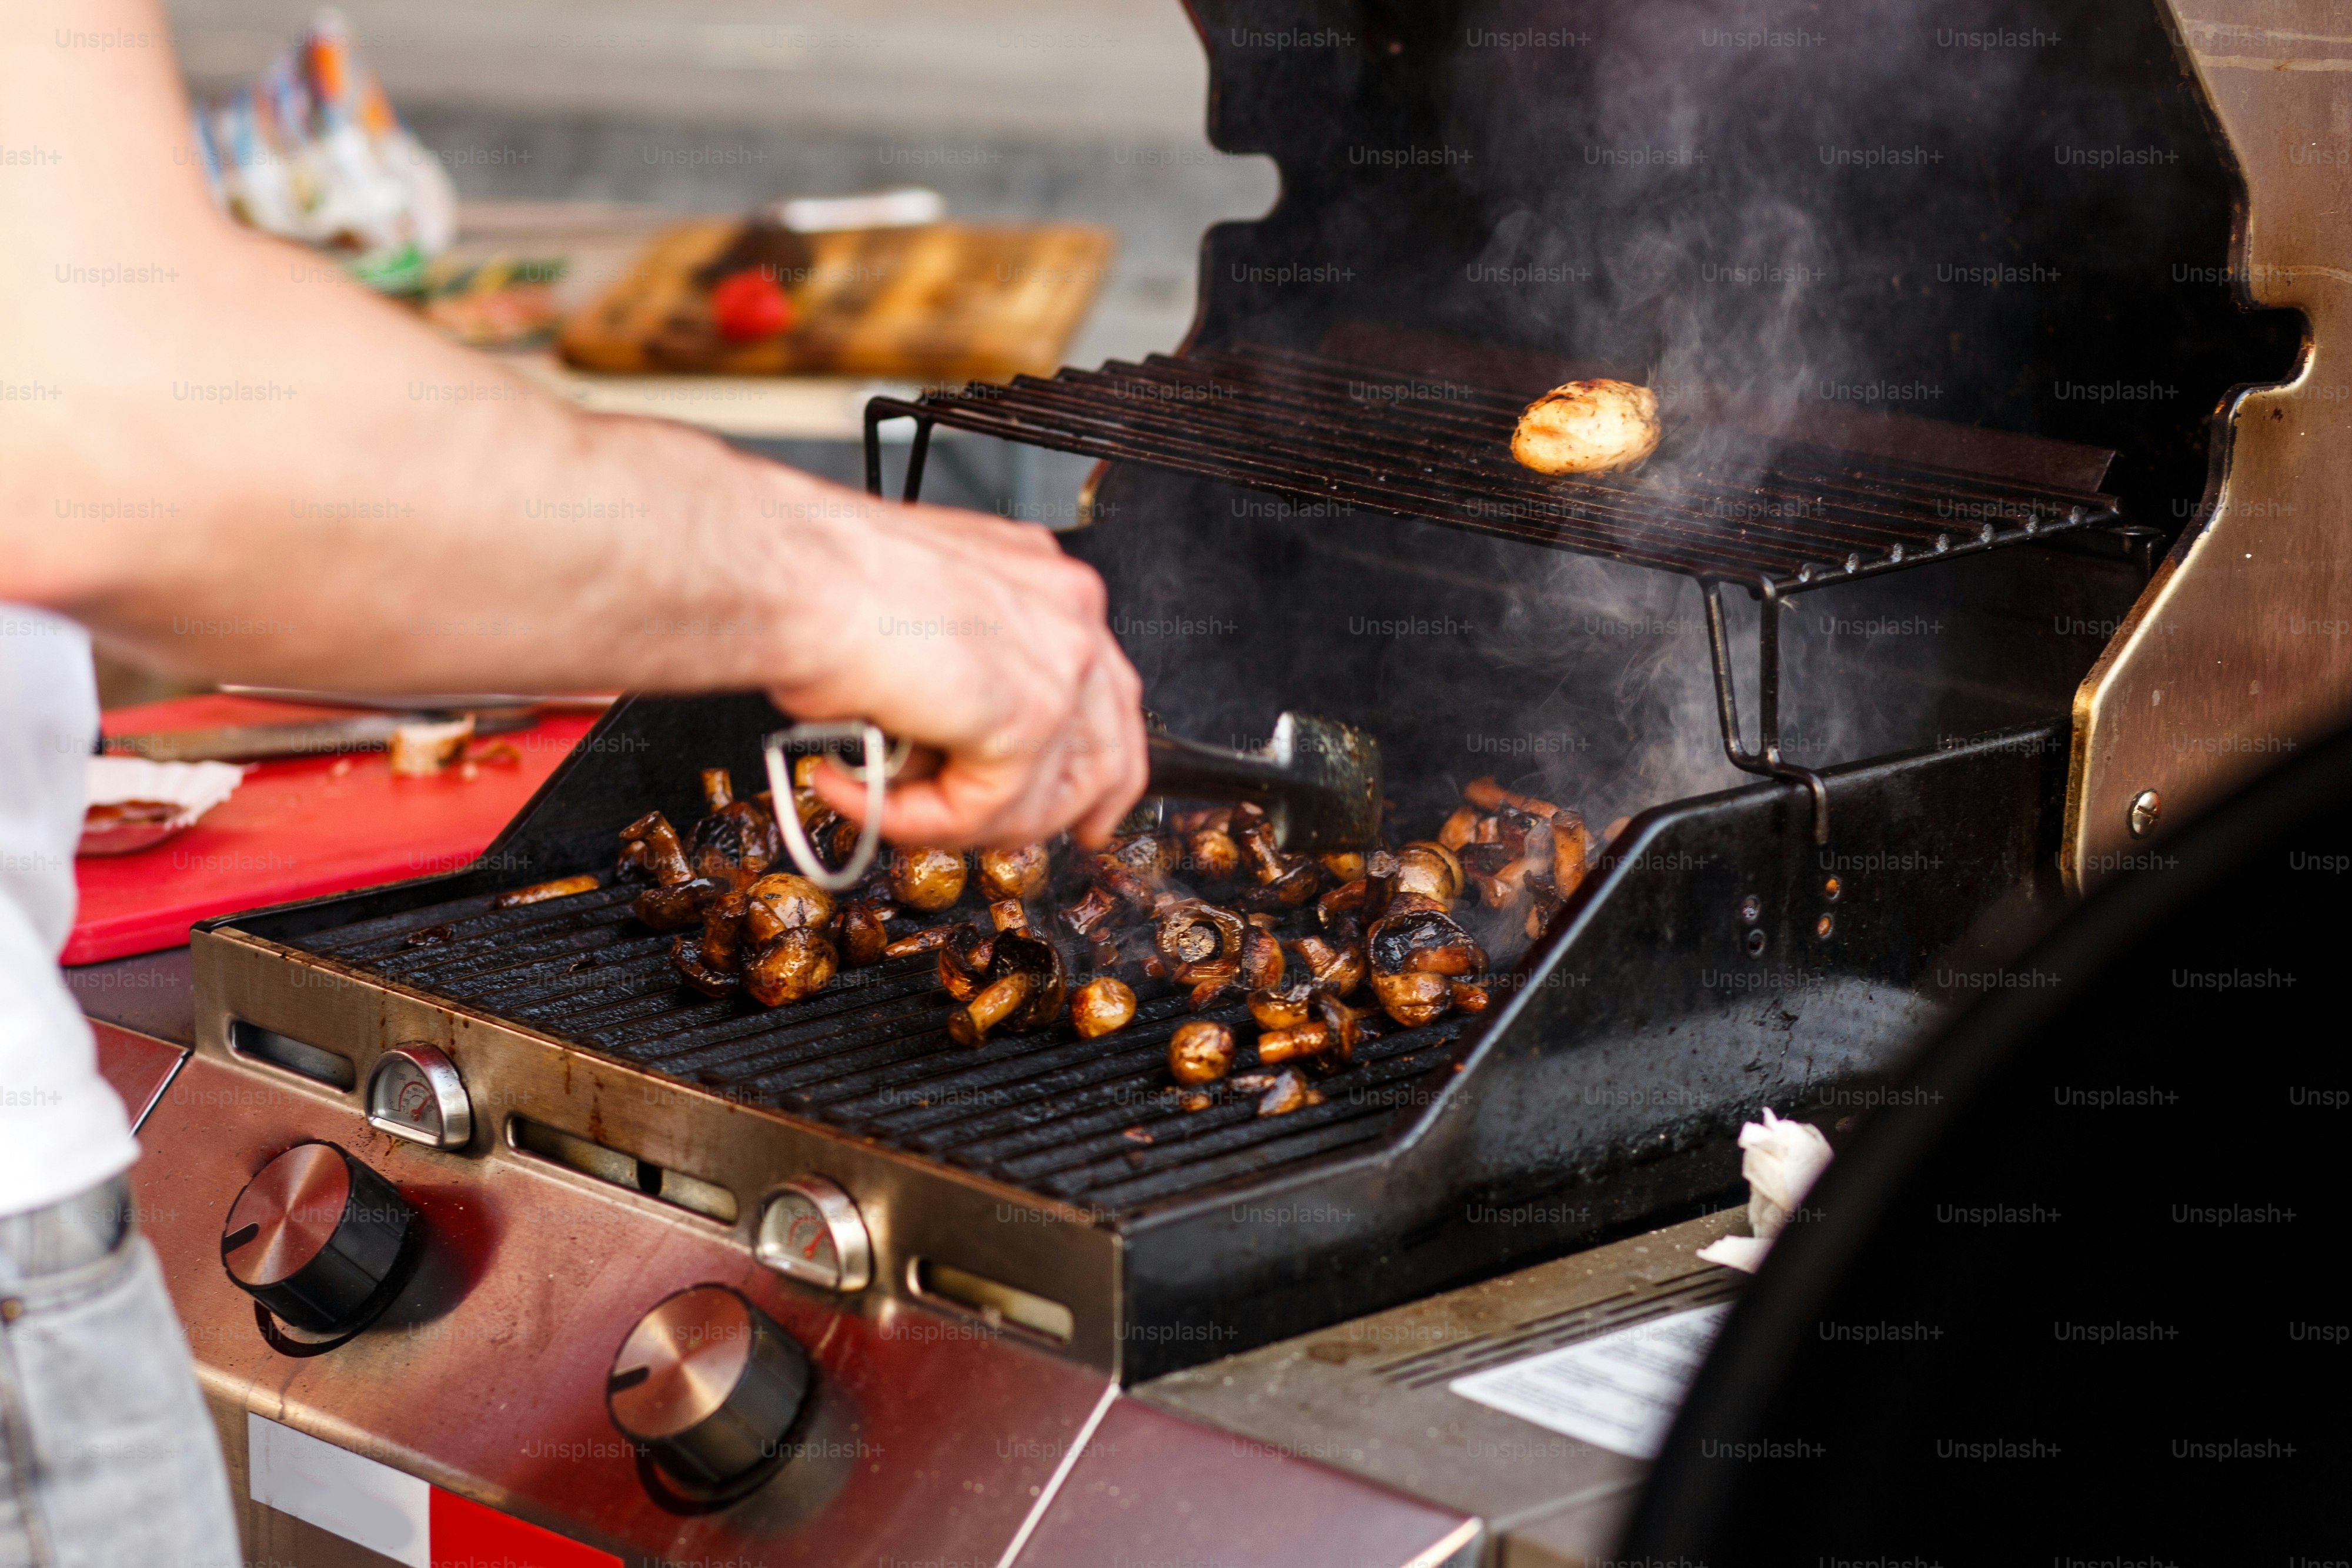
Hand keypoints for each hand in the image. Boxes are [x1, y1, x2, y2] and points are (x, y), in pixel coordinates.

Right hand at [767, 486, 1146, 848]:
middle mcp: (1067, 612)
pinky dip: (913, 820)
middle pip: (1107, 753)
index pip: (1102, 694)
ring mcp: (1062, 662)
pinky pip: (983, 811)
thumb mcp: (914, 627)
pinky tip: (857, 791)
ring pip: (1044, 798)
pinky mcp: (1032, 716)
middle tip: (985, 838)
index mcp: (1042, 581)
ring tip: (883, 803)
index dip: (1083, 767)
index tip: (1074, 812)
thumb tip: (948, 748)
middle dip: (1044, 816)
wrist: (789, 571)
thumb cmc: (817, 577)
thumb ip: (957, 682)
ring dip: (958, 823)